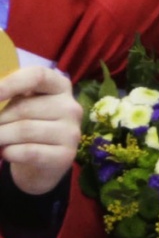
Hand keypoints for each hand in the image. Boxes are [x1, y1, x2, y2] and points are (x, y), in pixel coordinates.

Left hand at [0, 63, 82, 197]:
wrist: (42, 161)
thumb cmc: (28, 124)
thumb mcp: (21, 103)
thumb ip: (8, 95)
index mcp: (60, 86)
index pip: (37, 76)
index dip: (11, 83)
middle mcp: (71, 107)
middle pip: (24, 108)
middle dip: (0, 120)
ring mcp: (71, 132)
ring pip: (24, 130)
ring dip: (2, 137)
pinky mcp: (66, 155)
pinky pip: (29, 152)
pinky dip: (10, 152)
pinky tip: (7, 152)